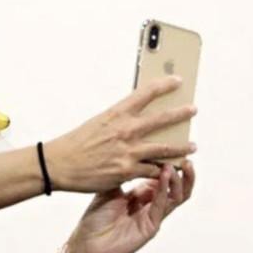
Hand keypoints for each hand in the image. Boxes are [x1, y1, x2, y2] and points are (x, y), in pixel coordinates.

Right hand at [43, 76, 197, 192]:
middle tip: (193, 109)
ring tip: (192, 146)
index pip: (146, 93)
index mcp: (117, 113)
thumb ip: (119, 120)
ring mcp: (128, 151)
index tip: (178, 81)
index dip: (165, 85)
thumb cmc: (76, 144)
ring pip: (165, 148)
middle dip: (181, 113)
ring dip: (182, 147)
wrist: (59, 165)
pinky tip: (171, 170)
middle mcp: (125, 130)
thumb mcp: (98, 122)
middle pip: (162, 119)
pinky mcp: (127, 171)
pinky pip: (152, 170)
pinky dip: (162, 170)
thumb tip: (136, 118)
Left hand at [65, 159, 195, 252]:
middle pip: (176, 186)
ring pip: (176, 196)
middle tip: (185, 154)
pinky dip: (165, 190)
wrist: (86, 244)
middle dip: (183, 170)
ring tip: (181, 164)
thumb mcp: (109, 189)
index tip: (173, 144)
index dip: (168, 162)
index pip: (162, 176)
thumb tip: (134, 150)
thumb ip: (123, 173)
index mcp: (142, 194)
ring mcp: (153, 216)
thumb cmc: (95, 218)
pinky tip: (165, 176)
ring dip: (179, 179)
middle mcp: (151, 204)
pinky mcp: (150, 227)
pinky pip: (162, 206)